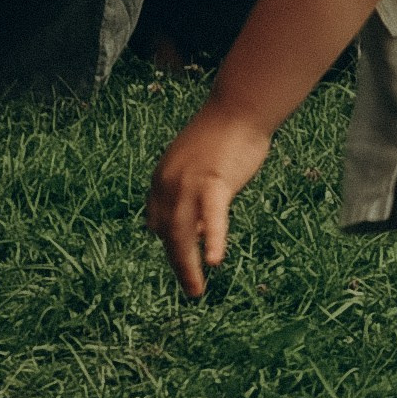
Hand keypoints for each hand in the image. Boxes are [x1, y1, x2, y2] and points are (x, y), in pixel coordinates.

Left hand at [147, 99, 273, 297]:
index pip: (157, 221)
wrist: (239, 107)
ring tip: (195, 290)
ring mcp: (188, 182)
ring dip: (187, 266)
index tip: (181, 260)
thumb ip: (195, 197)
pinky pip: (212, 217)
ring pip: (182, 233)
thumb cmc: (225, 136)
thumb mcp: (200, 170)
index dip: (168, 242)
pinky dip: (212, 239)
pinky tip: (214, 261)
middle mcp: (168, 182)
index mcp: (162, 178)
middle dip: (177, 264)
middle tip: (190, 290)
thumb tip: (200, 228)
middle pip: (167, 233)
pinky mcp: (214, 181)